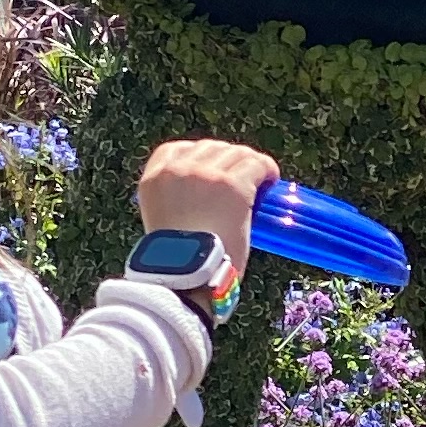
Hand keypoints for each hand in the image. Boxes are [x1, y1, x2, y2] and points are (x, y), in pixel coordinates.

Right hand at [136, 136, 277, 268]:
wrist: (187, 278)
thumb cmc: (179, 263)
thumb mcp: (165, 222)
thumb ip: (178, 201)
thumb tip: (209, 196)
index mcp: (154, 179)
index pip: (178, 149)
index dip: (203, 157)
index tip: (215, 170)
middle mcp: (178, 170)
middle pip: (212, 148)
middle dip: (228, 161)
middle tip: (242, 178)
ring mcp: (206, 175)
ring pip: (237, 154)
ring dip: (249, 166)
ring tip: (261, 180)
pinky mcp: (232, 185)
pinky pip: (256, 165)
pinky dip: (267, 171)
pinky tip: (271, 181)